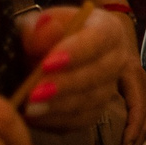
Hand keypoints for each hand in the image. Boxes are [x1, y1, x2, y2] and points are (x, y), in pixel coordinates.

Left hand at [16, 5, 141, 138]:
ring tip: (29, 108)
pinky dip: (58, 121)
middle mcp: (115, 60)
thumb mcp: (37, 24)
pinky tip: (35, 117)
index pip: (100, 39)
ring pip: (90, 100)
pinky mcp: (96, 111)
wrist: (50, 54)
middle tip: (34, 93)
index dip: (76, 51)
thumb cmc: (46, 34)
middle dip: (65, 84)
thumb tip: (47, 31)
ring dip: (59, 106)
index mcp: (108, 30)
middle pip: (98, 73)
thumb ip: (39, 27)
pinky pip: (82, 120)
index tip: (47, 63)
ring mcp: (108, 88)